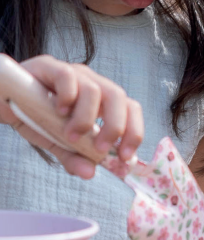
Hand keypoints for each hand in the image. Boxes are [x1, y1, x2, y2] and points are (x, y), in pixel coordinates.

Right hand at [0, 55, 142, 177]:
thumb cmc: (33, 115)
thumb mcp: (56, 141)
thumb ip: (73, 156)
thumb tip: (90, 173)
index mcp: (100, 99)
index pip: (130, 109)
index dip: (134, 132)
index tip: (125, 157)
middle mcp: (91, 82)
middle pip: (119, 97)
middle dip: (116, 127)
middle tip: (100, 149)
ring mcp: (72, 72)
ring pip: (95, 89)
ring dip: (87, 118)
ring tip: (71, 135)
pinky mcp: (49, 66)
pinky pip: (67, 76)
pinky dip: (67, 96)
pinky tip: (58, 111)